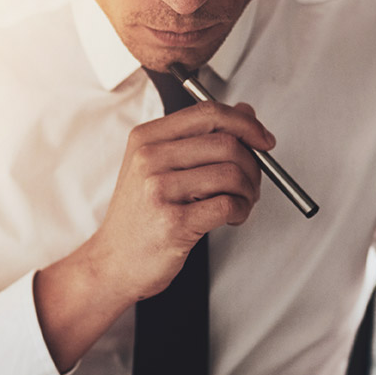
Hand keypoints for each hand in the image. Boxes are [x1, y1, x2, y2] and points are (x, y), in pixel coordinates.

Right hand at [93, 101, 272, 301]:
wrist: (112, 262)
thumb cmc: (138, 217)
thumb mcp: (158, 166)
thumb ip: (201, 136)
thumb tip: (244, 112)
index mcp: (146, 138)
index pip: (208, 113)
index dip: (245, 124)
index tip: (263, 140)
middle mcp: (149, 158)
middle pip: (226, 143)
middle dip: (253, 165)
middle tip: (250, 183)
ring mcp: (159, 190)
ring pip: (231, 174)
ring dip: (248, 191)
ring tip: (240, 203)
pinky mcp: (173, 222)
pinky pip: (227, 205)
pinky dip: (240, 211)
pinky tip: (231, 217)